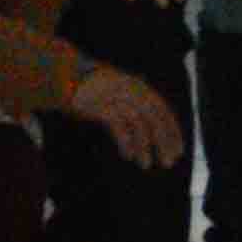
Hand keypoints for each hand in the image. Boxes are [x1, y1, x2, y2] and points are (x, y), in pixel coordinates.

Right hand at [61, 63, 187, 167]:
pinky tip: (128, 156)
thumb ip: (136, 104)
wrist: (64, 76)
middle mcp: (131, 90)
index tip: (178, 151)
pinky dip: (126, 142)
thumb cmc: (94, 88)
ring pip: (138, 124)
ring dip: (144, 147)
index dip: (173, 132)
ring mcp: (116, 97)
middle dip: (164, 142)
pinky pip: (119, 127)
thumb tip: (153, 127)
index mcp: (139, 87)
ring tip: (146, 165)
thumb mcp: (120, 92)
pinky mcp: (101, 106)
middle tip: (168, 162)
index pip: (163, 110)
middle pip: (154, 118)